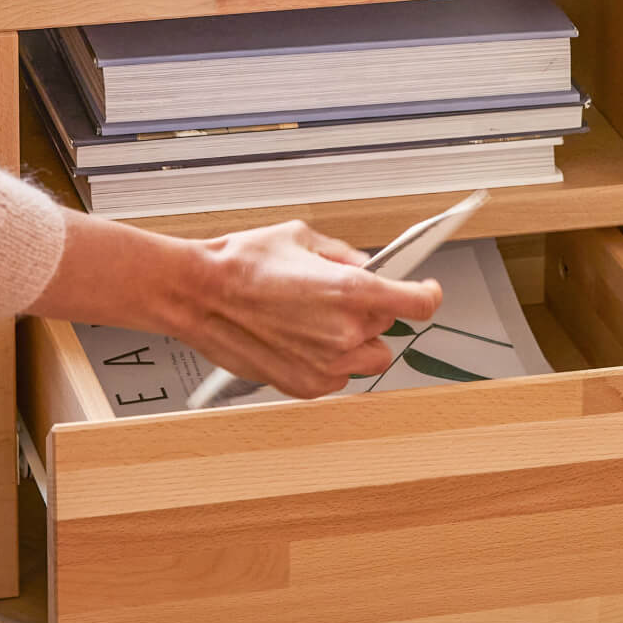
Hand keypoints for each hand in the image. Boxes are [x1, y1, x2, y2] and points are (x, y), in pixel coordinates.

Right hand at [179, 221, 441, 398]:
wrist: (197, 294)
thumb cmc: (240, 264)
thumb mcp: (301, 237)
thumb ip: (342, 255)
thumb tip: (365, 265)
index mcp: (351, 290)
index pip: (418, 303)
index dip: (425, 294)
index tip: (424, 291)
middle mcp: (345, 332)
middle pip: (389, 328)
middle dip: (370, 311)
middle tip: (334, 298)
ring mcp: (326, 363)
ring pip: (367, 357)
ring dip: (353, 341)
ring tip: (315, 322)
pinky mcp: (305, 385)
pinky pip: (337, 376)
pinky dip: (327, 361)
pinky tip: (298, 340)